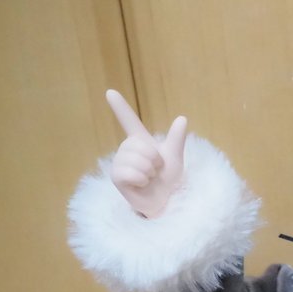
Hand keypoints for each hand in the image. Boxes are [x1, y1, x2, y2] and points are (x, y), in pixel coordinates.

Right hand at [106, 89, 187, 217]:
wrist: (165, 199)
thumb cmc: (168, 178)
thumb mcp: (174, 157)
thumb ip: (176, 139)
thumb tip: (182, 118)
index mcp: (141, 141)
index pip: (129, 120)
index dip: (120, 107)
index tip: (110, 91)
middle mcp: (127, 149)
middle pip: (140, 146)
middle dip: (154, 160)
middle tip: (155, 170)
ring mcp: (120, 162)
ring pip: (136, 160)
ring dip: (149, 171)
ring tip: (149, 178)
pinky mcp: (116, 176)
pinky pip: (130, 172)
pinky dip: (142, 180)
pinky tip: (142, 184)